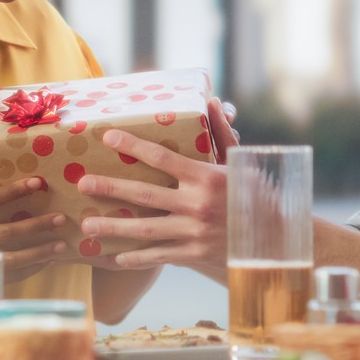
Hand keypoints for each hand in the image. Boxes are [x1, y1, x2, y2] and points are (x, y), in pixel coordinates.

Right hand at [0, 157, 68, 280]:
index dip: (15, 191)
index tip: (39, 182)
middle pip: (9, 232)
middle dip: (36, 226)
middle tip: (61, 218)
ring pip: (14, 259)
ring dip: (40, 253)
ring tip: (62, 246)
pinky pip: (15, 274)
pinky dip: (34, 268)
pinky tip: (52, 261)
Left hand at [73, 96, 240, 270]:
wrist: (276, 239)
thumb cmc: (256, 195)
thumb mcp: (240, 163)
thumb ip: (222, 134)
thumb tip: (212, 101)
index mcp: (206, 177)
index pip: (162, 157)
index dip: (133, 146)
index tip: (108, 137)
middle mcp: (197, 204)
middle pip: (144, 194)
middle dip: (110, 188)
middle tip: (83, 183)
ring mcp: (194, 232)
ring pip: (146, 229)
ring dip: (114, 226)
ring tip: (87, 224)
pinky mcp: (195, 254)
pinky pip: (160, 256)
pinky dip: (137, 258)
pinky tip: (116, 257)